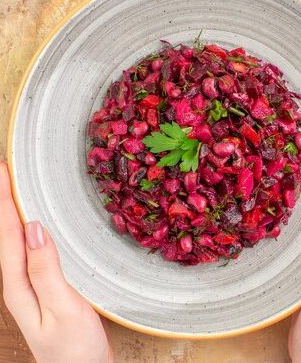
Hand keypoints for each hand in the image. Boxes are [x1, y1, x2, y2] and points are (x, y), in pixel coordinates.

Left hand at [0, 162, 112, 362]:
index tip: (3, 173)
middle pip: (6, 236)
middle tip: (6, 173)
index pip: (7, 235)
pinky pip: (31, 250)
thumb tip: (33, 230)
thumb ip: (46, 270)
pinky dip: (29, 230)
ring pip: (16, 242)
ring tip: (16, 190)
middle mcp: (19, 284)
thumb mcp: (64, 309)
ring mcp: (30, 286)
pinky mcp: (44, 287)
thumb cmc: (76, 348)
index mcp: (19, 286)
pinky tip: (36, 224)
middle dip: (4, 202)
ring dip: (14, 213)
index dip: (5, 202)